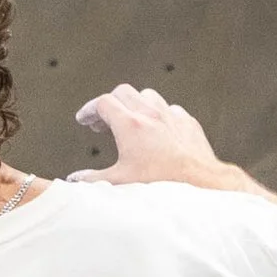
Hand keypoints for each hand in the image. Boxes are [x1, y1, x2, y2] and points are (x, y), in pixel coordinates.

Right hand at [75, 84, 237, 191]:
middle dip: (110, 104)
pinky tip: (158, 129)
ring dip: (135, 104)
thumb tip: (76, 180)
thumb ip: (93, 180)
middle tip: (103, 122)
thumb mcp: (120, 183)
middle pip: (123, 92)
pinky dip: (160, 115)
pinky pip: (170, 109)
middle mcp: (151, 114)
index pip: (102, 103)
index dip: (89, 110)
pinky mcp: (188, 123)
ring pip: (148, 95)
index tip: (84, 119)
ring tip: (129, 120)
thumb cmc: (163, 184)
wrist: (201, 183)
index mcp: (130, 125)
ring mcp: (171, 116)